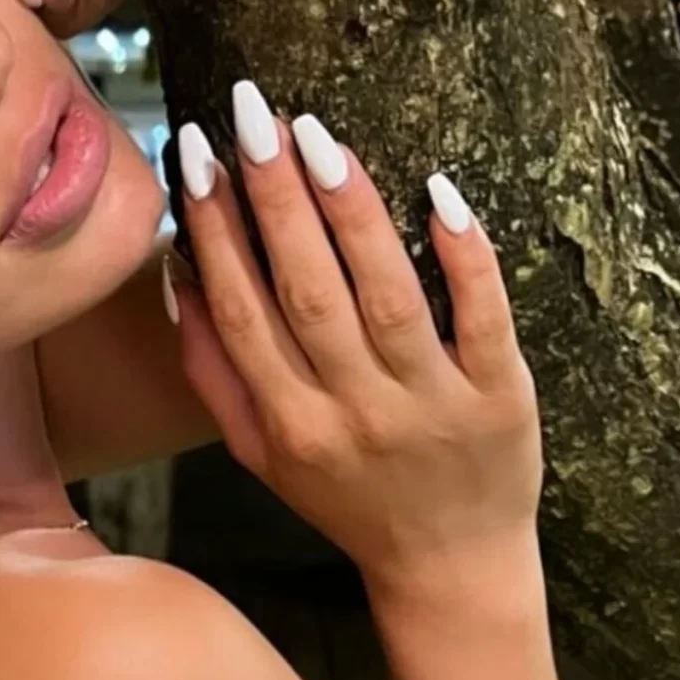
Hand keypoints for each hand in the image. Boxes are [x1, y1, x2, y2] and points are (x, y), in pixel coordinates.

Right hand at [169, 90, 544, 595]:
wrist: (450, 566)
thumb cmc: (350, 499)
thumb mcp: (264, 456)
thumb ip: (216, 376)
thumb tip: (180, 279)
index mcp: (289, 426)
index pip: (243, 312)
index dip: (215, 231)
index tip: (196, 154)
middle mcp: (355, 414)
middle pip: (307, 291)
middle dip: (273, 197)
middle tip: (251, 113)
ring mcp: (431, 404)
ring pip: (386, 294)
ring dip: (350, 210)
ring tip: (317, 134)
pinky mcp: (499, 397)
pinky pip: (483, 315)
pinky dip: (462, 254)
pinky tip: (436, 190)